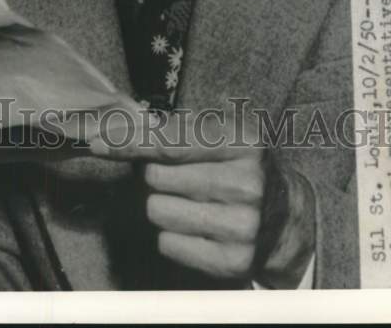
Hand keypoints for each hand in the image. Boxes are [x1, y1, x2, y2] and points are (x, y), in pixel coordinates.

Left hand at [88, 108, 314, 285]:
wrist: (289, 216)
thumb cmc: (243, 166)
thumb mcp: (225, 134)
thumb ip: (178, 129)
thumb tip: (120, 130)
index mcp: (244, 142)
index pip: (170, 142)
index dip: (130, 143)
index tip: (101, 143)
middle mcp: (246, 184)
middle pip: (156, 178)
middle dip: (154, 175)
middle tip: (175, 176)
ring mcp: (242, 226)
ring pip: (156, 211)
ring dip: (162, 204)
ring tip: (188, 201)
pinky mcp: (233, 261)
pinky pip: (167, 244)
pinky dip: (171, 234)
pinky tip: (196, 226)